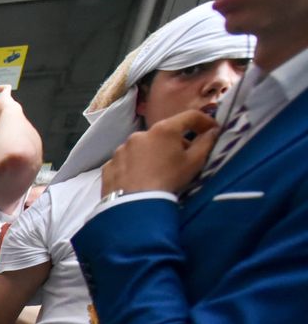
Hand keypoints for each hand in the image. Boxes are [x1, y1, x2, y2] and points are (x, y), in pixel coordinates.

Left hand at [101, 109, 218, 196]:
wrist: (134, 206)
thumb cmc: (169, 181)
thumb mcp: (194, 162)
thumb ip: (206, 143)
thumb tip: (213, 131)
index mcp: (163, 130)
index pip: (189, 117)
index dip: (204, 121)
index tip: (211, 129)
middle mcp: (139, 134)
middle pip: (163, 133)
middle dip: (175, 142)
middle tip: (182, 158)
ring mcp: (121, 149)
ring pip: (142, 147)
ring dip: (152, 154)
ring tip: (157, 172)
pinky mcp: (109, 165)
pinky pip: (126, 161)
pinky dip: (134, 166)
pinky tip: (138, 180)